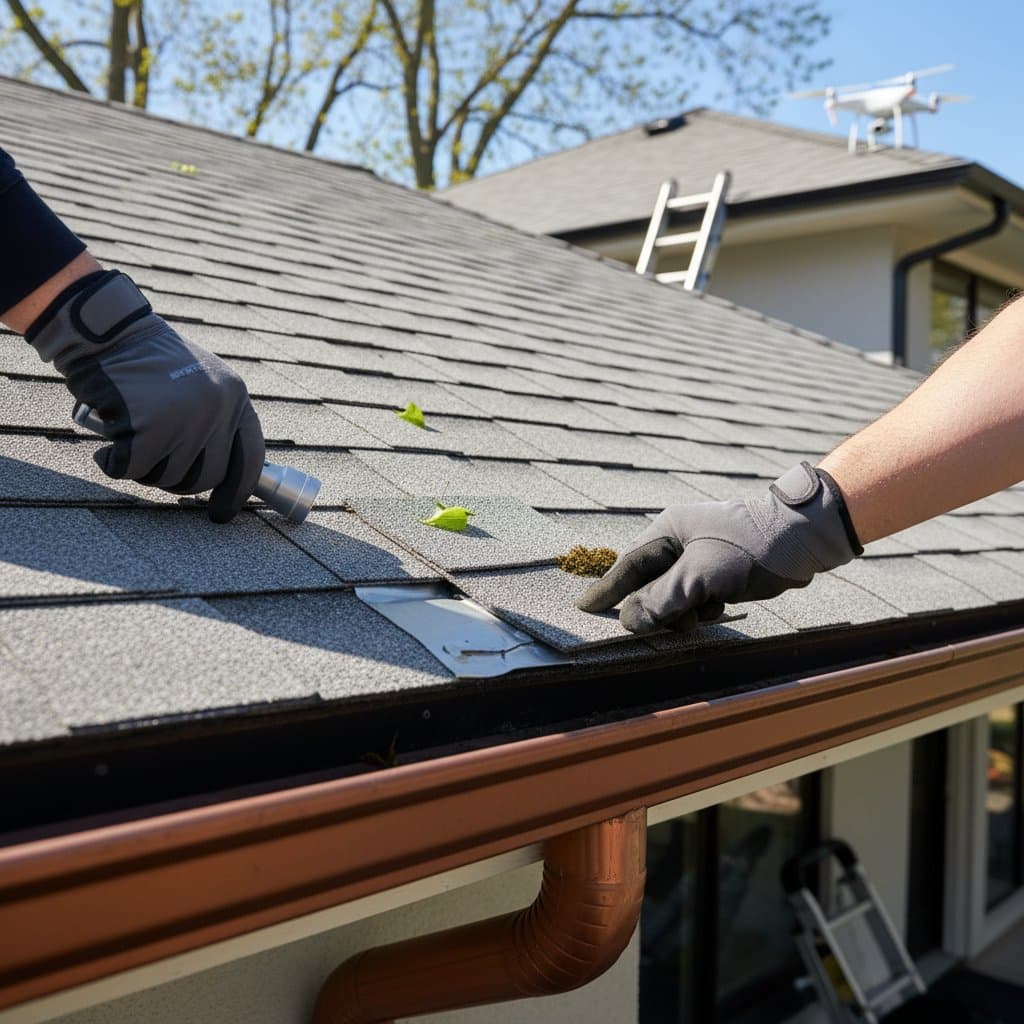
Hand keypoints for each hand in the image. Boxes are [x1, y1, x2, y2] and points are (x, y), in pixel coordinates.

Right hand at [27, 270, 263, 522]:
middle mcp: (218, 409)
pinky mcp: (150, 425)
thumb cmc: (147, 361)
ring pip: (170, 477)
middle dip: (178, 482)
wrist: (107, 330)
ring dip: (145, 470)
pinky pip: (133, 469)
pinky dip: (114, 465)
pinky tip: (107, 451)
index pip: (251, 457)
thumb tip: (221, 477)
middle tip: (153, 466)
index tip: (223, 513)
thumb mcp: (199, 382)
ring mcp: (187, 418)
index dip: (238, 490)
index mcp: (236, 397)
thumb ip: (215, 419)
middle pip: (207, 476)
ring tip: (130, 442)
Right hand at [575, 463, 860, 633]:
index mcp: (667, 530)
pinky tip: (721, 605)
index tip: (583, 609)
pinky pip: (694, 597)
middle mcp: (678, 540)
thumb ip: (664, 599)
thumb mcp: (704, 574)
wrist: (805, 537)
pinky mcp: (717, 569)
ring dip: (684, 610)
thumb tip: (629, 621)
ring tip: (707, 610)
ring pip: (672, 595)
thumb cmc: (752, 545)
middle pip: (648, 584)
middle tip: (673, 621)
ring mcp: (698, 555)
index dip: (606, 590)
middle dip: (658, 607)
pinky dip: (703, 607)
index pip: (627, 565)